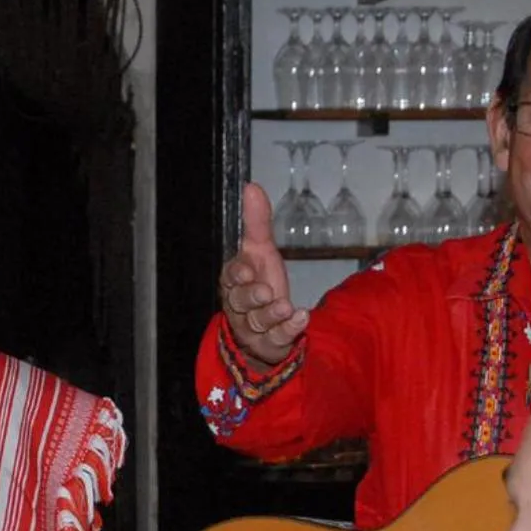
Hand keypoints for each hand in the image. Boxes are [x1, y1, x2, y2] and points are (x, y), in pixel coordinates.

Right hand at [219, 182, 308, 366]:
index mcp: (234, 283)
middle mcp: (239, 307)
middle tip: (265, 292)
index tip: (246, 271)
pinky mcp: (271, 344)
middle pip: (239, 303)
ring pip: (257, 323)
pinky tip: (301, 318)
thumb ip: (256, 223)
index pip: (229, 279)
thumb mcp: (261, 251)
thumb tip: (251, 186)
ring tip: (286, 307)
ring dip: (271, 315)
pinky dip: (289, 330)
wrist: (268, 325)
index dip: (236, 276)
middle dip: (251, 298)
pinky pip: (278, 339)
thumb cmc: (260, 283)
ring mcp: (254, 328)